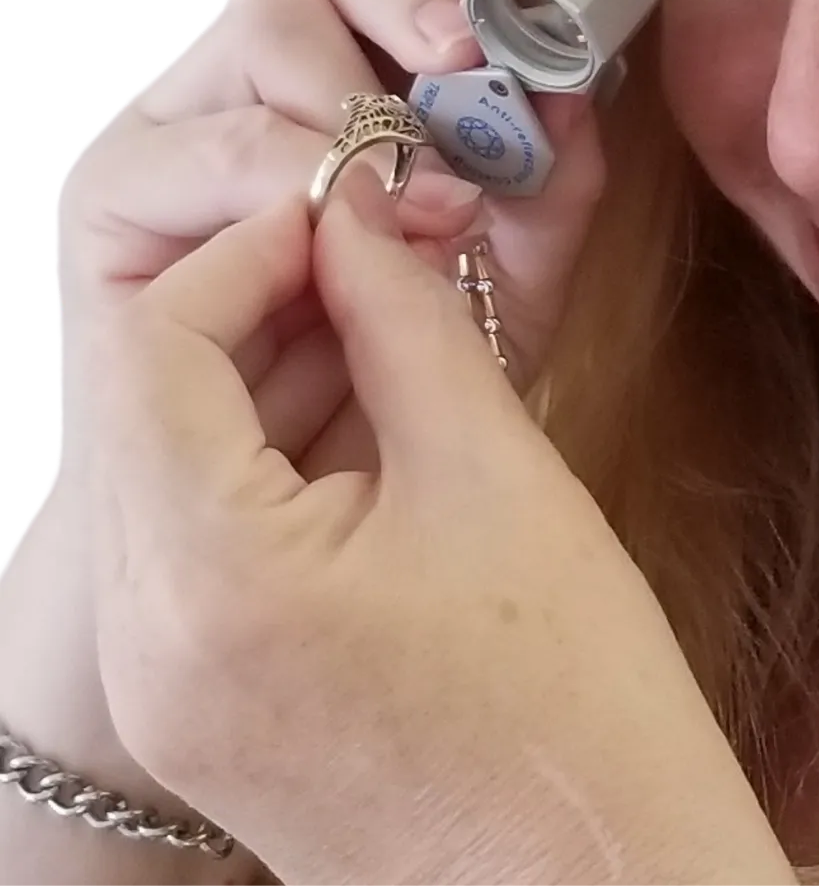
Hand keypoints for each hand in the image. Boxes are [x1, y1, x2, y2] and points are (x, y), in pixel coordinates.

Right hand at [56, 0, 605, 495]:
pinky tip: (343, 229)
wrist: (319, 495)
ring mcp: (179, 108)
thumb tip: (570, 83)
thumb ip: (551, 172)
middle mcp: (252, 46)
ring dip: (354, 91)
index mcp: (348, 30)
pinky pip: (195, 147)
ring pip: (255, 22)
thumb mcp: (515, 261)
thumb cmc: (415, 354)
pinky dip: (285, 175)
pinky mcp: (115, 189)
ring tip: (425, 184)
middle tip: (463, 52)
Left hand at [87, 167, 716, 885]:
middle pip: (140, 404)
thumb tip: (353, 208)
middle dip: (247, 305)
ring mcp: (162, 692)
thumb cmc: (578, 699)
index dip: (246, 249)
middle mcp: (146, 647)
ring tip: (375, 323)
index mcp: (207, 581)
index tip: (341, 207)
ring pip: (161, 468)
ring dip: (253, 377)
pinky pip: (190, 541)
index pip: (153, 343)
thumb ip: (401, 312)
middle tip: (362, 253)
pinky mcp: (200, 712)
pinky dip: (256, 459)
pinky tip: (359, 419)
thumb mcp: (493, 467)